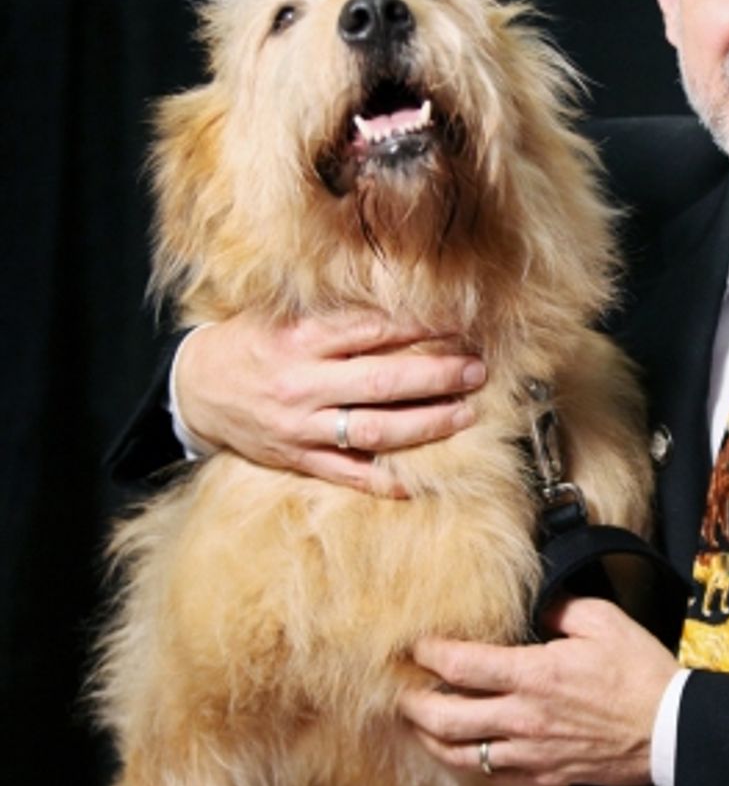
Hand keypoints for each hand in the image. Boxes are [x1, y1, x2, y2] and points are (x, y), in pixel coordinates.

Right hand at [173, 310, 486, 494]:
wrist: (195, 389)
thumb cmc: (249, 343)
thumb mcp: (281, 315)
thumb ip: (333, 315)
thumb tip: (398, 303)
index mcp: (299, 339)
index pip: (371, 330)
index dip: (420, 326)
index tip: (459, 322)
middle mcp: (301, 384)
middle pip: (382, 381)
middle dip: (437, 376)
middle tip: (476, 370)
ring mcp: (300, 427)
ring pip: (373, 429)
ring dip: (426, 424)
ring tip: (464, 413)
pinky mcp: (298, 459)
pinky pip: (348, 474)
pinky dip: (385, 480)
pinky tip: (420, 481)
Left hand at [402, 598, 679, 785]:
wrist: (672, 731)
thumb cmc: (641, 674)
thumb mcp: (604, 621)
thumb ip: (560, 608)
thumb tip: (534, 606)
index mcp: (534, 675)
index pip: (459, 666)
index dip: (428, 653)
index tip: (414, 644)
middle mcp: (523, 718)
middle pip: (443, 719)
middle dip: (411, 704)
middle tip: (398, 689)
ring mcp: (530, 752)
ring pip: (459, 755)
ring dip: (429, 739)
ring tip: (416, 723)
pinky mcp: (544, 775)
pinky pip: (491, 776)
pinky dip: (466, 764)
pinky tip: (460, 750)